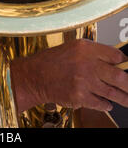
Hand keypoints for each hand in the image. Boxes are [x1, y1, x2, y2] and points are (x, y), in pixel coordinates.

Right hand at [11, 39, 127, 112]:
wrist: (35, 76)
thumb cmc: (53, 61)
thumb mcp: (73, 48)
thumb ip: (93, 53)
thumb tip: (114, 62)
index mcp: (85, 48)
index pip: (115, 55)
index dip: (123, 62)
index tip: (125, 66)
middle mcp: (86, 63)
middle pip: (119, 76)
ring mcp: (84, 82)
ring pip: (112, 92)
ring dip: (123, 98)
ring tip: (127, 99)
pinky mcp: (79, 97)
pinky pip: (101, 103)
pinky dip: (106, 104)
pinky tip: (107, 103)